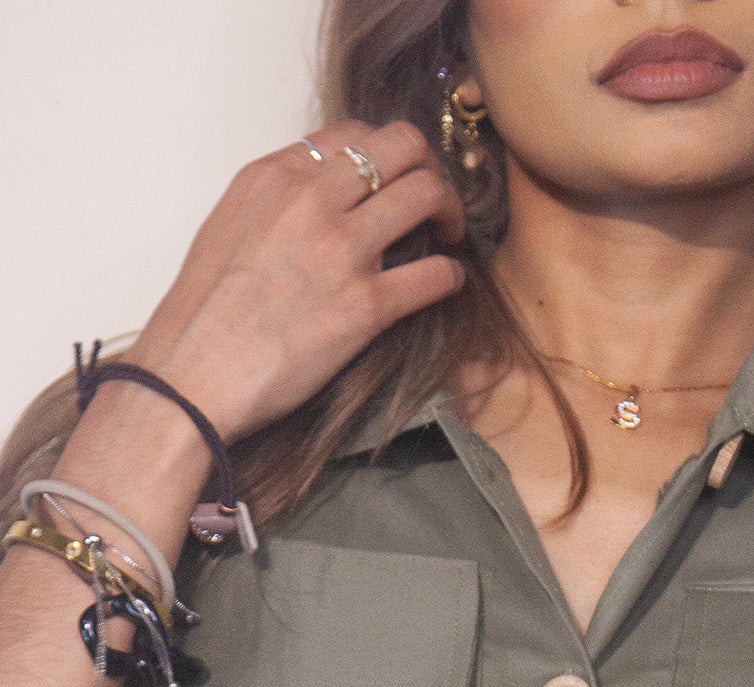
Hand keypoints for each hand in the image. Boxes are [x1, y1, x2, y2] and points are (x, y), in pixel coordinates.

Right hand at [126, 121, 466, 441]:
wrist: (191, 376)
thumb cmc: (203, 315)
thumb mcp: (229, 228)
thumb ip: (278, 202)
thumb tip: (320, 198)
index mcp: (274, 176)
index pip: (355, 132)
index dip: (388, 153)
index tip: (394, 180)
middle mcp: (312, 200)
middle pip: (403, 146)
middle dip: (430, 168)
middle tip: (435, 201)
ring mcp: (342, 250)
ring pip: (428, 193)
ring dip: (451, 211)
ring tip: (448, 235)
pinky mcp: (365, 306)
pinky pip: (435, 274)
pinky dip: (450, 275)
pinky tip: (445, 283)